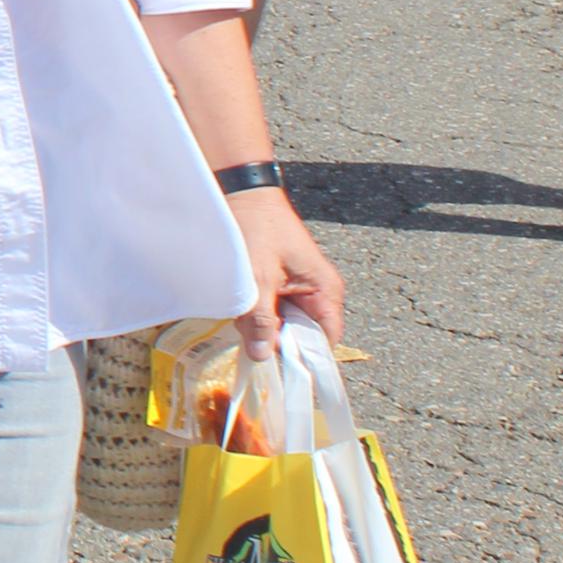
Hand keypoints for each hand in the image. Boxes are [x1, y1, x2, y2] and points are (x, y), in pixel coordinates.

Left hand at [230, 188, 343, 352]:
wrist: (240, 191)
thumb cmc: (256, 228)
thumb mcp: (257, 277)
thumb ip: (260, 319)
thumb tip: (262, 357)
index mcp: (325, 291)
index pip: (324, 341)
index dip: (303, 359)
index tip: (277, 370)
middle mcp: (317, 293)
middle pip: (302, 336)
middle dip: (277, 344)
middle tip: (250, 346)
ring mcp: (297, 288)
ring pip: (283, 325)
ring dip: (262, 329)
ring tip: (241, 324)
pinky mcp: (278, 284)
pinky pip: (270, 311)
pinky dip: (254, 315)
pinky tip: (237, 313)